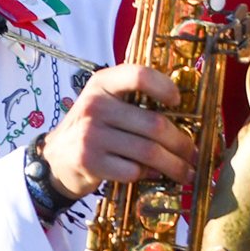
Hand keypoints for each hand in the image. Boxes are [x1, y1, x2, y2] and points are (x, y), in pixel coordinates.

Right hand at [43, 64, 196, 199]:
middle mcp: (95, 105)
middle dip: (181, 143)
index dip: (164, 87)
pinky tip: (152, 175)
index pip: (138, 75)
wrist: (55, 159)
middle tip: (193, 154)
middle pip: (154, 124)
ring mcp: (90, 134)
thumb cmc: (91, 128)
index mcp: (102, 83)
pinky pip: (133, 170)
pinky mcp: (89, 161)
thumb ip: (133, 100)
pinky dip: (148, 175)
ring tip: (185, 172)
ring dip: (174, 166)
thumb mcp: (104, 103)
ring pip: (148, 151)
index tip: (177, 102)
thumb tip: (185, 117)